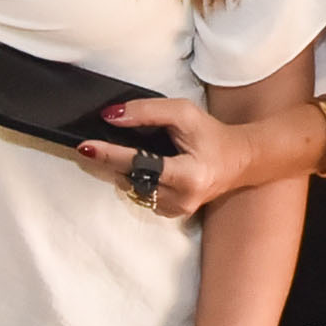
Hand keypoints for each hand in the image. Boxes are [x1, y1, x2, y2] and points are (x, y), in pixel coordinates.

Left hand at [72, 96, 258, 221]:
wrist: (240, 160)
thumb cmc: (212, 134)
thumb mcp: (184, 113)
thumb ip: (148, 112)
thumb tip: (112, 117)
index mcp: (189, 175)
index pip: (140, 164)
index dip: (110, 154)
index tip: (86, 146)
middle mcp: (182, 199)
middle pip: (130, 178)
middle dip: (107, 161)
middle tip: (86, 146)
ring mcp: (176, 210)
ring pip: (132, 188)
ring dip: (119, 169)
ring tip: (112, 151)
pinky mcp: (172, 213)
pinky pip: (141, 195)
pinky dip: (134, 178)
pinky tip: (137, 165)